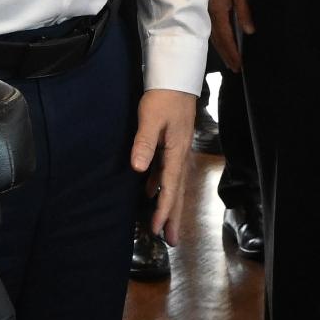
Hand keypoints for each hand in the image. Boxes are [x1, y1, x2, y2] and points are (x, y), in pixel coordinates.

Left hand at [128, 88, 198, 240]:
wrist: (175, 78)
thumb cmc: (162, 97)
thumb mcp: (151, 119)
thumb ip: (144, 143)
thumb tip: (139, 168)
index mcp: (176, 152)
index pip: (170, 187)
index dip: (163, 209)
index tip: (157, 228)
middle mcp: (181, 155)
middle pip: (177, 192)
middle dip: (173, 217)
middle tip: (172, 241)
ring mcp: (178, 151)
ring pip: (174, 185)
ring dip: (169, 205)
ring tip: (164, 225)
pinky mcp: (172, 146)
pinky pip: (168, 173)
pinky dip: (161, 187)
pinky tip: (151, 192)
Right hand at [208, 0, 251, 74]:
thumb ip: (244, 12)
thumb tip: (249, 31)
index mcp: (218, 11)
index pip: (226, 38)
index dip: (232, 52)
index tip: (238, 65)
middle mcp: (209, 13)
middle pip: (218, 40)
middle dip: (227, 54)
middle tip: (235, 68)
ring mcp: (205, 10)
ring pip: (212, 35)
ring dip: (221, 48)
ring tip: (229, 59)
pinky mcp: (204, 6)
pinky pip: (210, 27)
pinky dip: (217, 38)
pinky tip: (221, 42)